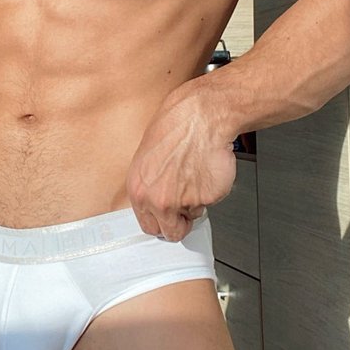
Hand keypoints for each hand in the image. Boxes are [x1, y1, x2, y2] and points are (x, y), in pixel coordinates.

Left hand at [126, 88, 236, 241]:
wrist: (201, 117)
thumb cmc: (175, 129)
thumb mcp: (146, 160)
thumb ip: (149, 187)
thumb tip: (154, 204)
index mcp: (138, 190)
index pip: (149, 226)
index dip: (161, 223)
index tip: (168, 220)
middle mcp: (158, 200)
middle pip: (171, 231)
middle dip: (179, 223)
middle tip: (185, 206)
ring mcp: (183, 202)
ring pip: (192, 215)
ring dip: (195, 202)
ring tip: (194, 175)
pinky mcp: (207, 198)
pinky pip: (210, 204)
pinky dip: (211, 192)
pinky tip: (205, 172)